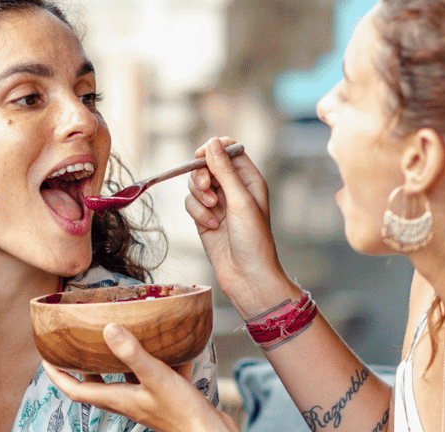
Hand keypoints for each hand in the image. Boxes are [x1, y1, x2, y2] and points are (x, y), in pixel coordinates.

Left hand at [45, 324, 239, 431]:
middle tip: (74, 348)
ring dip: (114, 364)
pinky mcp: (166, 399)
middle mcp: (128, 402)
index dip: (58, 376)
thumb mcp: (155, 377)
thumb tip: (107, 329)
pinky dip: (152, 363)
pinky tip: (165, 345)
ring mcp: (147, 402)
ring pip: (123, 382)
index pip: (76, 391)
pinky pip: (152, 378)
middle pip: (95, 387)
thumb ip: (132, 354)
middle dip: (81, 369)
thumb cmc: (183, 414)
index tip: (45, 359)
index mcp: (119, 400)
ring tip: (112, 340)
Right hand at [184, 138, 298, 316]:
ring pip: (195, 184)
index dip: (214, 149)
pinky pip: (191, 203)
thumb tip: (212, 142)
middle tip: (207, 189)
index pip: (229, 150)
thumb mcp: (240, 200)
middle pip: (207, 165)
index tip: (200, 155)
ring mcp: (218, 204)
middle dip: (202, 176)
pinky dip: (197, 213)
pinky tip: (210, 226)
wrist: (247, 275)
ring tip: (212, 212)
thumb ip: (224, 170)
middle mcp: (233, 189)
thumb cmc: (253, 239)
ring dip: (199, 196)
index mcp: (249, 180)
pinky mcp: (204, 218)